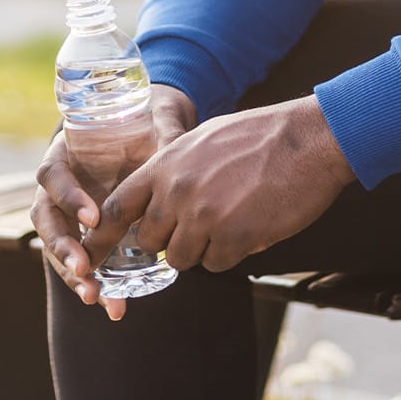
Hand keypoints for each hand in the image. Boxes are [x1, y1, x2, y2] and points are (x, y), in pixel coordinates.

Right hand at [31, 83, 195, 320]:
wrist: (152, 131)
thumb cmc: (148, 123)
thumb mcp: (156, 124)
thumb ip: (163, 136)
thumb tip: (178, 150)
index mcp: (67, 153)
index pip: (53, 175)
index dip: (68, 197)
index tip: (94, 218)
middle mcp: (60, 186)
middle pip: (47, 219)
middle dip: (63, 247)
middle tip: (84, 268)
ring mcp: (69, 212)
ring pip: (58, 246)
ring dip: (73, 274)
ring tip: (95, 296)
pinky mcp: (86, 235)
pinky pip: (82, 259)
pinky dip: (93, 282)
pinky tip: (112, 305)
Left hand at [81, 95, 355, 278]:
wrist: (309, 139)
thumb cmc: (264, 135)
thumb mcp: (207, 138)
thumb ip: (176, 166)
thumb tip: (158, 194)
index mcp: (168, 162)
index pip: (116, 208)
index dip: (101, 236)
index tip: (90, 254)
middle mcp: (178, 190)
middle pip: (149, 241)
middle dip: (170, 239)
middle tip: (201, 224)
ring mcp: (205, 216)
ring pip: (181, 258)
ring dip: (203, 248)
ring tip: (233, 218)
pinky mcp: (233, 238)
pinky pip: (216, 264)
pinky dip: (231, 252)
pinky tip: (251, 224)